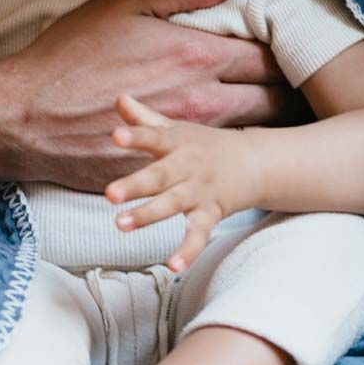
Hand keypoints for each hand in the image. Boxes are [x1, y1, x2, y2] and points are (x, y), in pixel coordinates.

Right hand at [0, 0, 289, 189]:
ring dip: (259, 117)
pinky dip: (225, 148)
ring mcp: (188, 142)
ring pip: (249, 132)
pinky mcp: (171, 169)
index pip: (269, 57)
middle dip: (282, 87)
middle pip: (272, 101)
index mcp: (197, 57)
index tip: (283, 44)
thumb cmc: (71, 54)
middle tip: (283, 77)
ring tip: (260, 103)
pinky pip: (214, 160)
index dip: (283, 50)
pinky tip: (221, 138)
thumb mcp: (125, 3)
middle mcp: (203, 103)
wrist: (27, 117)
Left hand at [105, 93, 263, 270]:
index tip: (116, 136)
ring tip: (120, 225)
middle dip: (135, 185)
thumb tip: (118, 98)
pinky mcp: (211, 214)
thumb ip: (145, 120)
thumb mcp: (176, 130)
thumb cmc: (203, 145)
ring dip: (148, 215)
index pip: (153, 137)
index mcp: (176, 143)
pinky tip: (173, 266)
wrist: (254, 162)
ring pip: (173, 204)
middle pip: (160, 176)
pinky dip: (188, 251)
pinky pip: (199, 234)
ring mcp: (200, 191)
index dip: (135, 136)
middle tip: (109, 194)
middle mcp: (188, 167)